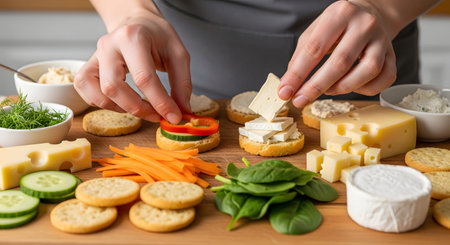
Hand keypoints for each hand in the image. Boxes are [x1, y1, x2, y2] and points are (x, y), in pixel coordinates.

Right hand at [74, 10, 190, 123]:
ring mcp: (95, 56)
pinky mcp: (87, 66)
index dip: (159, 102)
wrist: (136, 22)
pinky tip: (121, 103)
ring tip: (140, 109)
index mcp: (132, 37)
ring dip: (119, 108)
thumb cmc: (157, 36)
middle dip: (138, 108)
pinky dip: (101, 103)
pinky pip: (85, 90)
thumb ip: (182, 82)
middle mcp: (108, 45)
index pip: (143, 78)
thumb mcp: (178, 53)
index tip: (173, 116)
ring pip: (96, 92)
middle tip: (157, 115)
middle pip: (114, 87)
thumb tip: (181, 110)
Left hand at [278, 0, 396, 106]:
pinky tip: (352, 86)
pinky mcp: (393, 54)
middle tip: (300, 100)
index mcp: (339, 14)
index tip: (285, 92)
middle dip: (316, 87)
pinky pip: (385, 78)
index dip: (298, 74)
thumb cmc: (338, 26)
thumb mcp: (315, 32)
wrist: (371, 13)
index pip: (315, 48)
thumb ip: (300, 58)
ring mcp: (382, 40)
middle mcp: (363, 24)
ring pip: (367, 71)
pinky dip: (367, 89)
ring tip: (328, 90)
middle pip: (340, 62)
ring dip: (343, 88)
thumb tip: (289, 86)